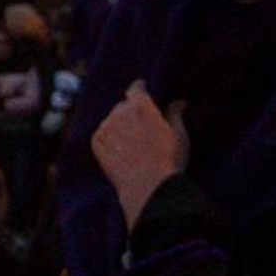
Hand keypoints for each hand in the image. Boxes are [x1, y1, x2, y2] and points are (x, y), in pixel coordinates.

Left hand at [91, 80, 187, 228]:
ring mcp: (106, 127)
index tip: (142, 90)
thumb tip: (179, 102)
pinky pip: (103, 134)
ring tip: (133, 145)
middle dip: (131, 112)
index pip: (136, 89)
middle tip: (141, 128)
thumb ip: (175, 114)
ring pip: (112, 120)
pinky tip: (123, 152)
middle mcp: (120, 113)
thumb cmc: (168, 161)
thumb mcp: (179, 135)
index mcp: (141, 107)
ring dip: (120, 126)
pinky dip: (110, 139)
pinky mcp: (96, 142)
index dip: (140, 89)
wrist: (147, 186)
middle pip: (123, 106)